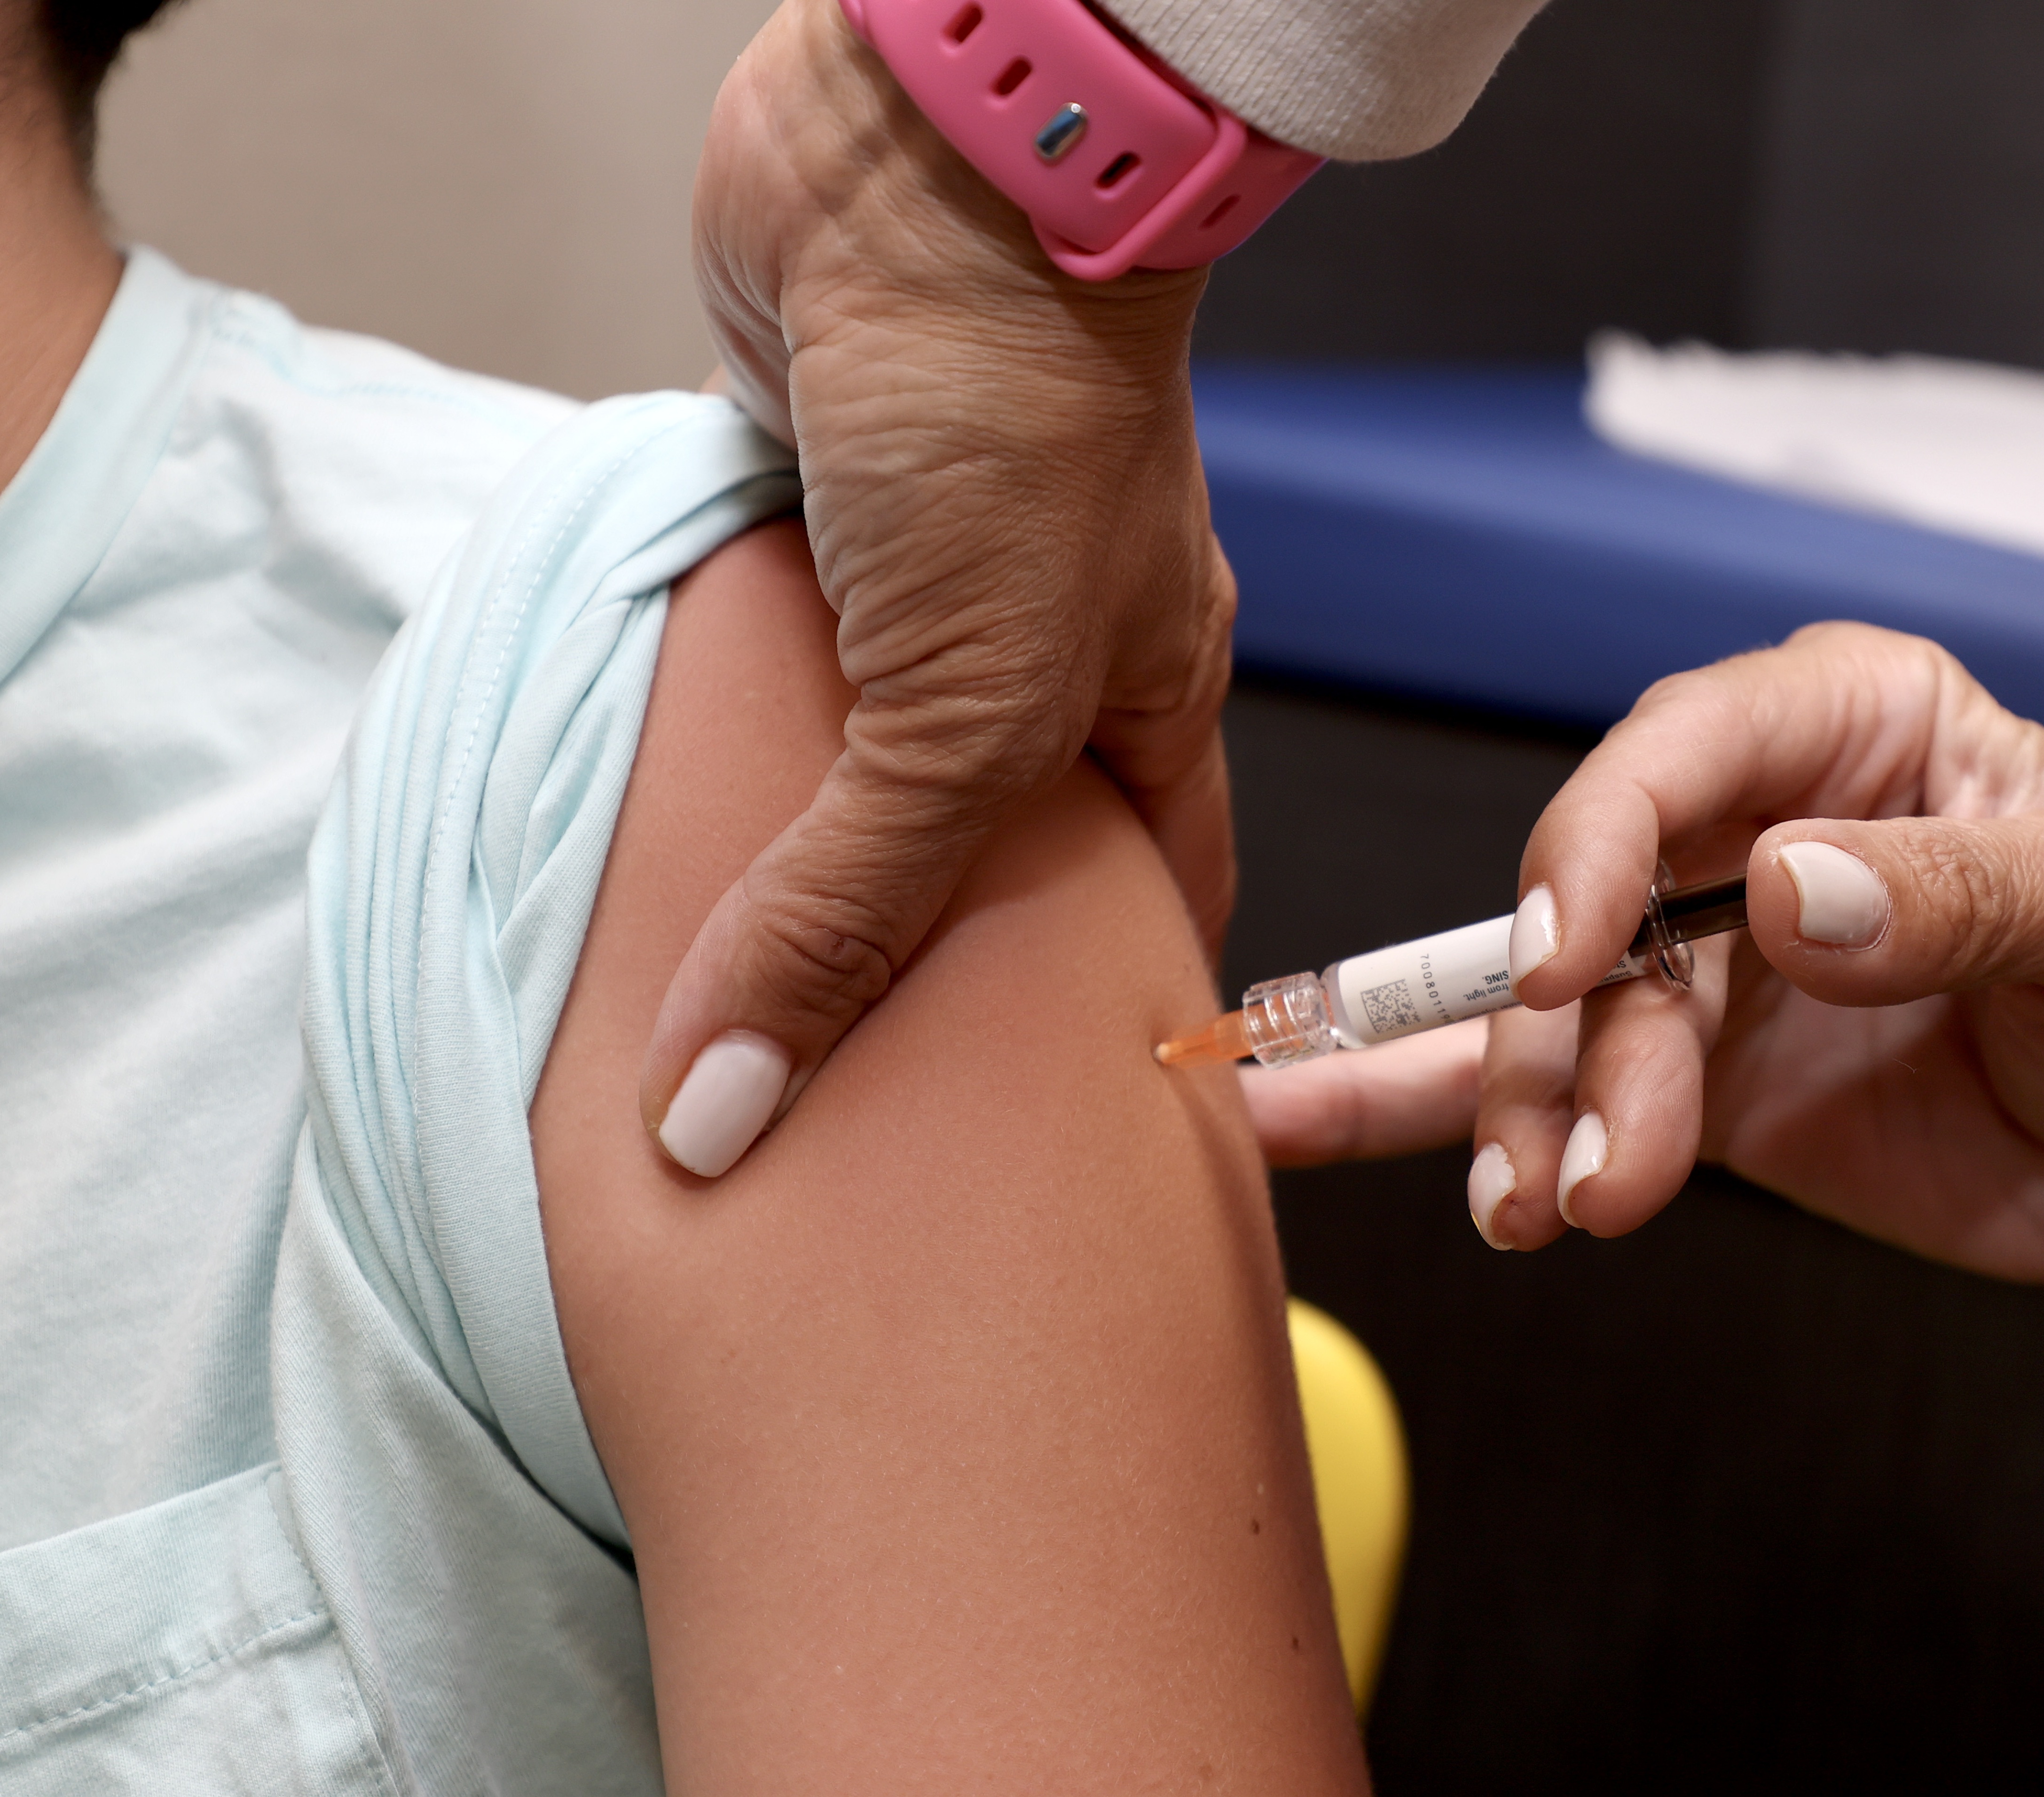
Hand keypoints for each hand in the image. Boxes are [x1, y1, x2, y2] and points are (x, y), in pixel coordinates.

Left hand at [656, 0, 1235, 1173]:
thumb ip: (848, 914)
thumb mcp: (962, 720)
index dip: (1114, 1013)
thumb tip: (731, 1106)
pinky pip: (753, 673)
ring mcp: (918, 591)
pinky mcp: (803, 528)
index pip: (1151, 896)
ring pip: (849, 766)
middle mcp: (1038, 657)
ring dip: (786, 853)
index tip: (1050, 1132)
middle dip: (917, 964)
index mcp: (1142, 701)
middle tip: (832, 1103)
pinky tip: (651, 826)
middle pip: (982, 849)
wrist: (916, 176)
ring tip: (708, 995)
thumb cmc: (1022, 418)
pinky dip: (709, 741)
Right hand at [1250, 623, 2043, 1295]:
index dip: (1599, 844)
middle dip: (1565, 1030)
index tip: (1563, 955)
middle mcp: (1762, 834)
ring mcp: (1722, 969)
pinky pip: (1565, 1093)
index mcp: (1860, 731)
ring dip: (1529, 1112)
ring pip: (1567, 1021)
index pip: (1683, 752)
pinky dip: (1459, 1118)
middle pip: (1595, 901)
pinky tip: (1333, 1124)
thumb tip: (1786, 888)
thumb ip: (1960, 890)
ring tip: (1541, 1207)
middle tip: (1581, 1150)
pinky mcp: (1708, 1087)